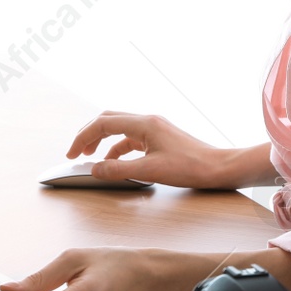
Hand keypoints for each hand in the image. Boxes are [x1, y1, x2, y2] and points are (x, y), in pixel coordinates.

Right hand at [66, 112, 238, 188]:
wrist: (219, 168)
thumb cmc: (191, 167)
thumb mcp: (150, 170)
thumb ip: (119, 169)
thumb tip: (94, 169)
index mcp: (144, 123)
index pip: (103, 123)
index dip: (83, 136)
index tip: (71, 153)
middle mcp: (148, 121)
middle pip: (109, 120)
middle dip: (89, 134)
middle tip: (76, 151)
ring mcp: (155, 129)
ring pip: (120, 129)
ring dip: (103, 141)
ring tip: (91, 158)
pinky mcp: (160, 139)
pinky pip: (132, 139)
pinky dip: (118, 149)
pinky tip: (115, 163)